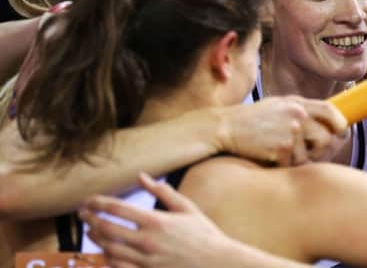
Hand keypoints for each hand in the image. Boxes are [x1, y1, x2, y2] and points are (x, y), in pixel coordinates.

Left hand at [80, 172, 234, 267]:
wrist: (215, 263)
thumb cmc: (203, 233)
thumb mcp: (186, 207)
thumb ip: (162, 192)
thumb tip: (142, 176)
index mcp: (155, 221)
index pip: (117, 209)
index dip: (98, 203)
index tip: (88, 200)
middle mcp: (146, 241)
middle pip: (107, 229)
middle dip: (90, 219)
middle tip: (82, 214)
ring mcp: (145, 260)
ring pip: (109, 249)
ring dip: (95, 238)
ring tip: (90, 230)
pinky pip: (118, 267)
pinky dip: (107, 258)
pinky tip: (105, 251)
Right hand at [219, 96, 347, 165]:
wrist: (225, 127)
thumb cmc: (251, 119)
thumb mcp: (277, 106)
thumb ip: (299, 111)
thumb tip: (325, 122)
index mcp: (296, 103)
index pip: (330, 110)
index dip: (339, 123)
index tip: (340, 132)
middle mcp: (297, 116)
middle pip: (325, 138)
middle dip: (317, 149)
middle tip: (302, 151)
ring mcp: (290, 133)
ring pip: (308, 156)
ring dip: (296, 159)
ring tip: (277, 150)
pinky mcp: (281, 150)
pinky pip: (291, 165)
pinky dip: (281, 165)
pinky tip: (267, 155)